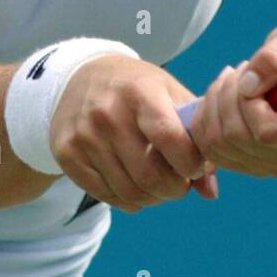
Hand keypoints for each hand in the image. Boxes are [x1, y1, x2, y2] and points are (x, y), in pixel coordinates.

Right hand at [50, 55, 218, 212]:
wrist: (79, 77)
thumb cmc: (136, 88)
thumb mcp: (168, 94)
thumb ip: (194, 136)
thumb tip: (209, 191)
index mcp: (140, 91)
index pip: (170, 138)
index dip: (191, 163)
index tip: (196, 166)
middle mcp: (108, 112)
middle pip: (150, 175)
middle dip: (175, 189)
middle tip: (179, 183)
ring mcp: (84, 135)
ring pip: (130, 192)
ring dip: (152, 197)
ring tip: (158, 183)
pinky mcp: (67, 154)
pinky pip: (106, 196)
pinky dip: (127, 200)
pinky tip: (133, 183)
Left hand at [188, 24, 276, 177]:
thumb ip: (276, 55)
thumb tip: (248, 84)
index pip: (267, 131)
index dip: (248, 103)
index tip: (250, 76)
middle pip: (239, 139)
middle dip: (226, 98)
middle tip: (236, 72)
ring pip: (222, 147)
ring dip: (214, 107)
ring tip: (229, 82)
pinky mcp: (257, 169)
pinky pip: (214, 154)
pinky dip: (206, 123)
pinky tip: (219, 100)